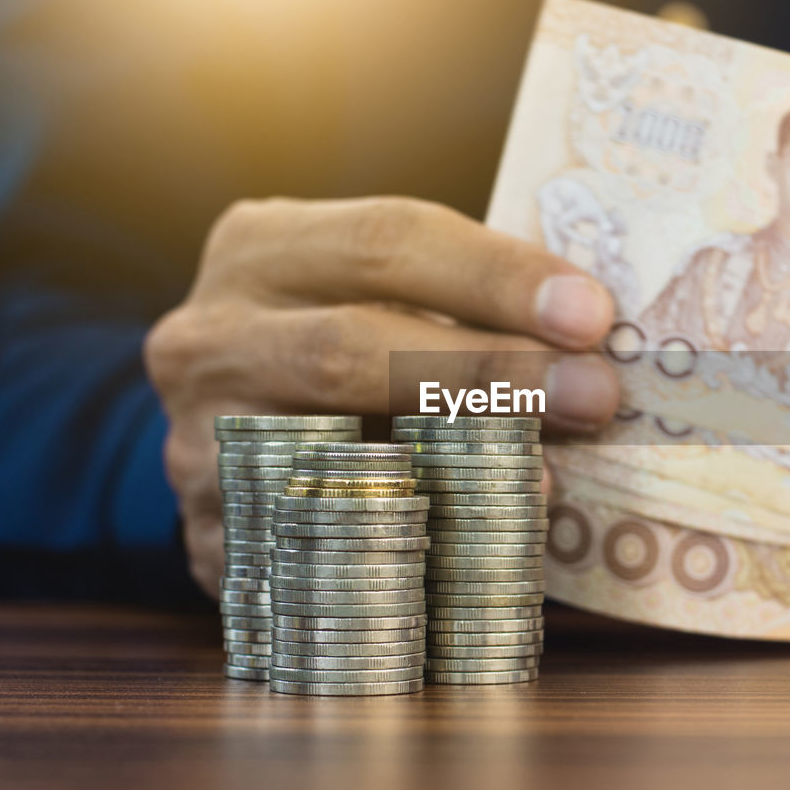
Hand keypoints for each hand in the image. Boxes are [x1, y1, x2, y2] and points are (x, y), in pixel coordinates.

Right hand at [144, 197, 617, 595]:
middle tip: (592, 396)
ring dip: (452, 469)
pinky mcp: (211, 533)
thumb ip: (462, 308)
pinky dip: (402, 547)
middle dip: (484, 371)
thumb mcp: (383, 296)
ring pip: (328, 454)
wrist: (239, 430)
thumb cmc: (350, 343)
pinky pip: (315, 545)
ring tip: (549, 479)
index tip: (590, 315)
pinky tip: (475, 548)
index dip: (494, 277)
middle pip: (349, 346)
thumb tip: (592, 345)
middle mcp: (211, 335)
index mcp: (264, 247)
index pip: (386, 241)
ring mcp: (197, 439)